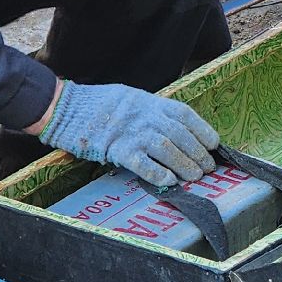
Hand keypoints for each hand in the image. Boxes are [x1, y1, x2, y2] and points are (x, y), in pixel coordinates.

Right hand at [37, 81, 220, 186]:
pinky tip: (170, 183)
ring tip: (195, 177)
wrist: (68, 108)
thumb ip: (154, 113)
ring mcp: (132, 132)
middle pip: (180, 135)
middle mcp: (145, 115)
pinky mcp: (117, 149)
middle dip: (198, 153)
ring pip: (167, 150)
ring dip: (184, 165)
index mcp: (151, 102)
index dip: (203, 131)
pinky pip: (143, 164)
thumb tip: (178, 133)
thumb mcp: (133, 99)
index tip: (214, 145)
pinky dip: (159, 174)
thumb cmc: (101, 105)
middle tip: (207, 168)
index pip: (185, 116)